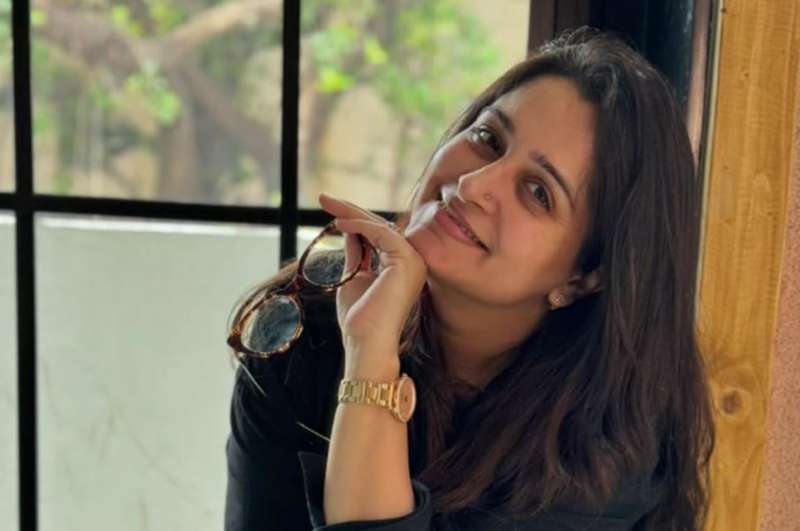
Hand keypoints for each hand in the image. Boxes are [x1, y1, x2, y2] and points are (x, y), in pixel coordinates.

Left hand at [318, 193, 427, 363]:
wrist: (366, 343)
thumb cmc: (359, 320)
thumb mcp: (353, 278)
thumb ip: (355, 254)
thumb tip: (349, 229)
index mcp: (402, 267)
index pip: (378, 235)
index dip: (355, 220)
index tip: (330, 209)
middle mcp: (413, 261)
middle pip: (380, 226)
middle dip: (351, 210)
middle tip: (324, 198)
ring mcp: (413, 260)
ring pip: (381, 226)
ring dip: (352, 213)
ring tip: (327, 204)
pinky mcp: (407, 260)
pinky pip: (381, 233)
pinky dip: (359, 226)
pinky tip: (339, 223)